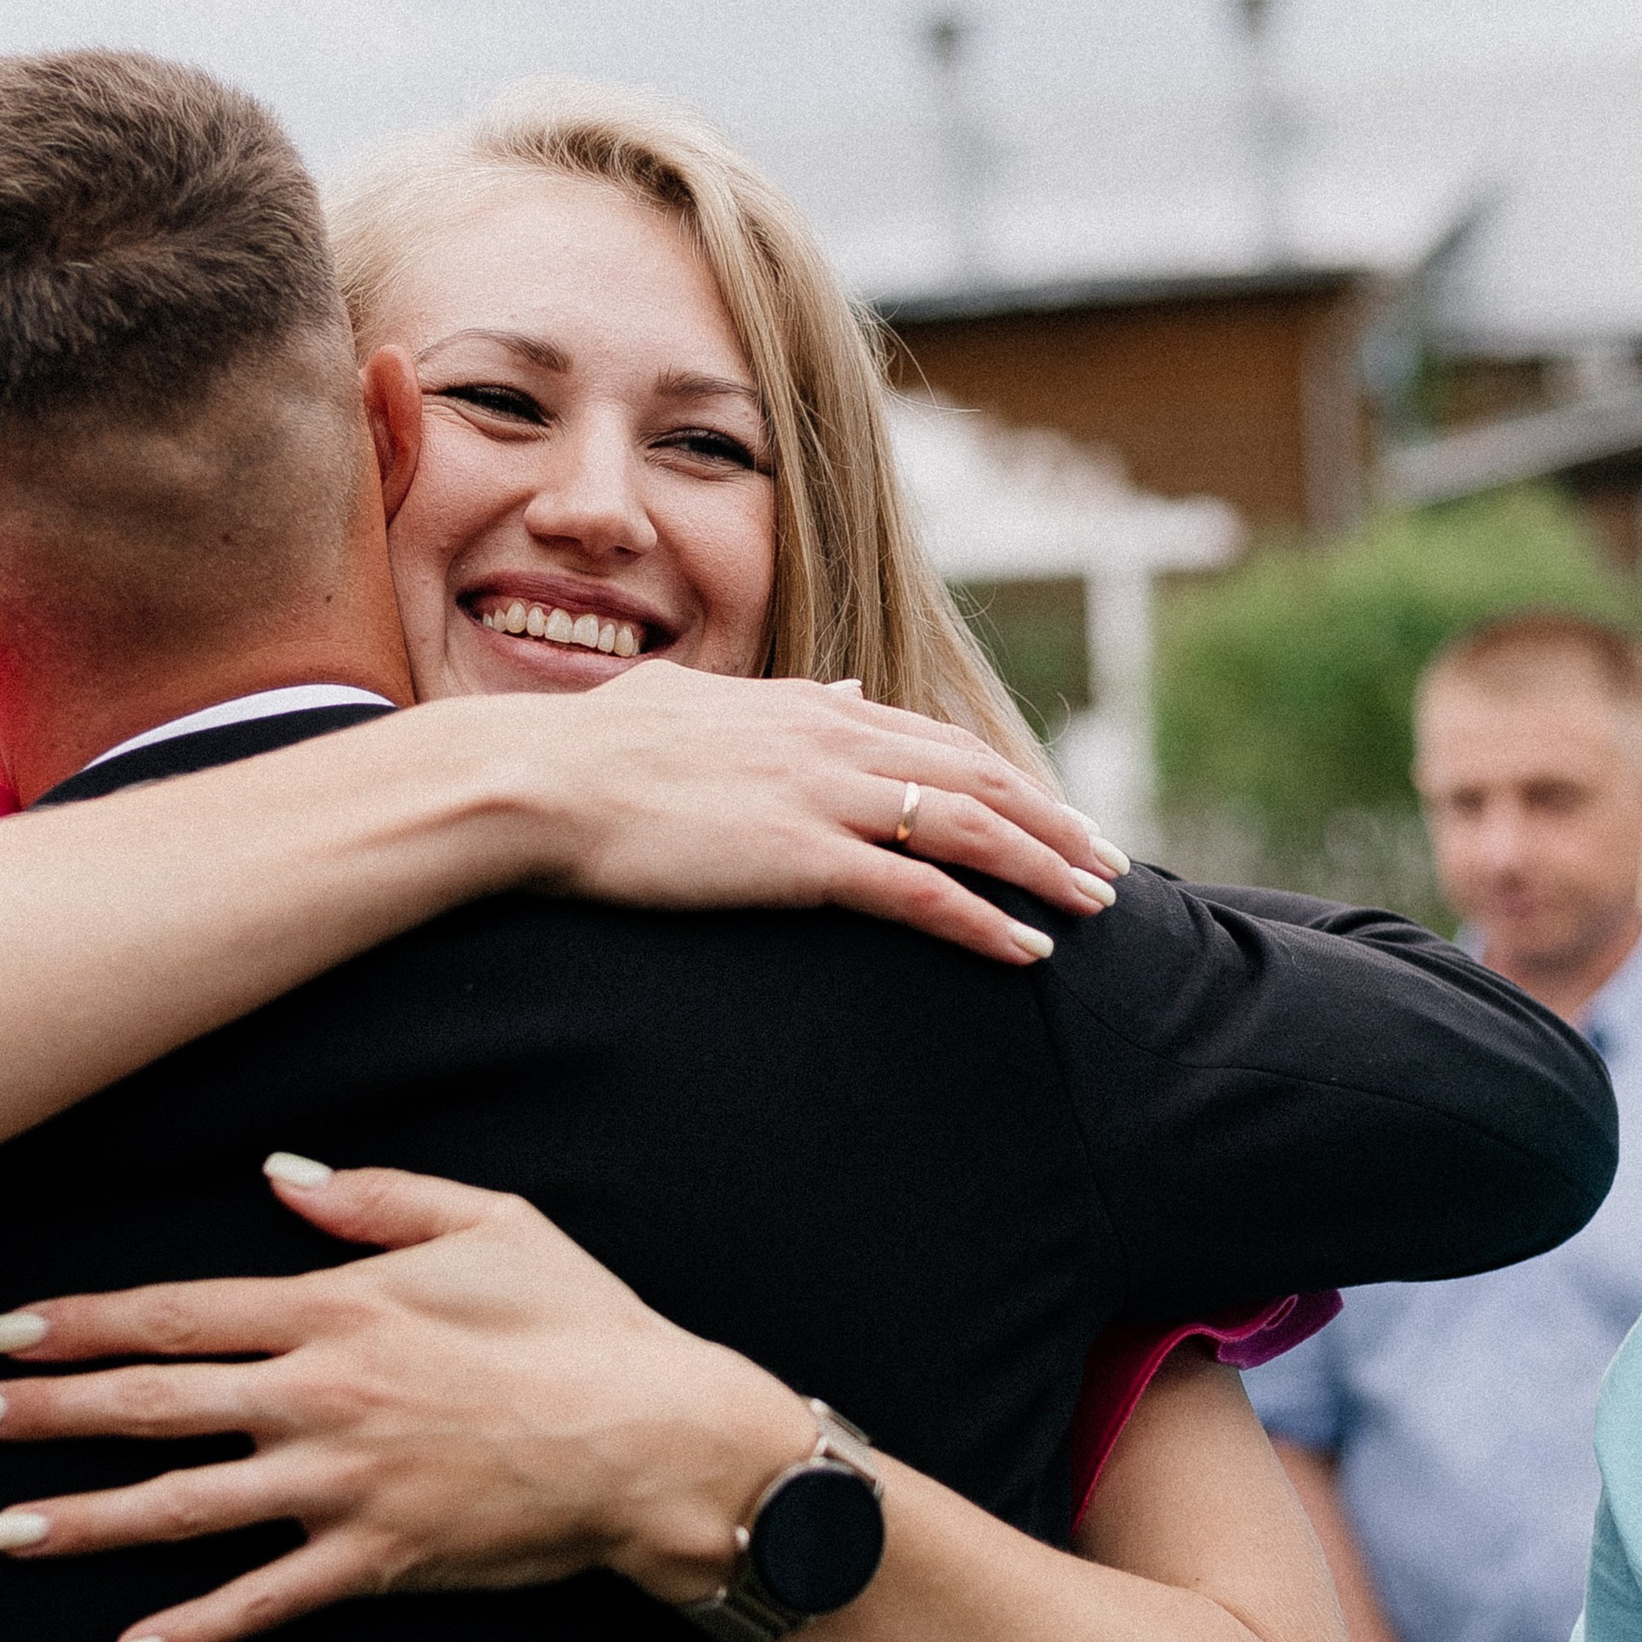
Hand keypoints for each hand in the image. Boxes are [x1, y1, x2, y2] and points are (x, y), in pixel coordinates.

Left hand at [0, 1158, 813, 1641]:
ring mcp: (344, 1487)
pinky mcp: (378, 1559)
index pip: (177, 1313)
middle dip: (46, 1413)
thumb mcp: (492, 1224)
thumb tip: (279, 1176)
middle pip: (154, 1404)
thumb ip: (378, 1198)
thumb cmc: (582, 1322)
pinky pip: (266, 1601)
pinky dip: (194, 1629)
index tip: (5, 1332)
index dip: (82, 1323)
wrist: (656, 1440)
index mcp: (340, 1310)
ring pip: (186, 1506)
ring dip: (86, 1519)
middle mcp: (323, 1398)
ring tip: (5, 1529)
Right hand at [509, 661, 1124, 968]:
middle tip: (1109, 864)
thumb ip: (777, 697)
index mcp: (806, 709)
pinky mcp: (802, 857)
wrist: (531, 784)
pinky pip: (920, 893)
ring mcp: (821, 797)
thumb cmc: (588, 754)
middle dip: (1054, 822)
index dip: (1006, 777)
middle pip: (977, 778)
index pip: (935, 739)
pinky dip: (983, 920)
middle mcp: (830, 740)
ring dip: (1044, 868)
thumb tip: (843, 690)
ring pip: (970, 828)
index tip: (1054, 812)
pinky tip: (1027, 952)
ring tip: (1097, 905)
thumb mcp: (690, 701)